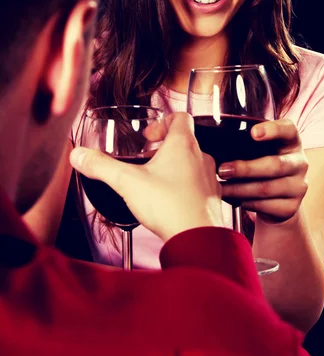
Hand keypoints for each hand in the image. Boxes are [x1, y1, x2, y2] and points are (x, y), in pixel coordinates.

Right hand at [70, 112, 223, 240]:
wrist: (197, 239)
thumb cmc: (169, 205)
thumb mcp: (127, 182)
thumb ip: (101, 167)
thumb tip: (79, 155)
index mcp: (183, 144)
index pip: (181, 117)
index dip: (163, 121)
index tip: (148, 136)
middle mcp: (201, 156)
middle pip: (185, 140)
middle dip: (164, 147)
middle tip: (146, 159)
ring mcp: (210, 177)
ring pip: (193, 162)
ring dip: (176, 166)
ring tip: (156, 180)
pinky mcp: (212, 197)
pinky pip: (200, 183)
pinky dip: (186, 186)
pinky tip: (170, 200)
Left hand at [218, 119, 307, 223]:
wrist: (278, 197)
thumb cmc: (262, 162)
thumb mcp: (260, 148)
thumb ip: (246, 140)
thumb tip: (210, 138)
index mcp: (291, 141)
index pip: (289, 130)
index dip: (273, 130)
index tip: (253, 133)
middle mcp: (299, 162)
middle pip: (275, 165)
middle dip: (245, 168)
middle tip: (221, 170)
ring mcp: (298, 186)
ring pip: (266, 189)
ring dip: (239, 189)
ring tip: (220, 188)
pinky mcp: (292, 207)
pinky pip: (265, 206)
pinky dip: (245, 203)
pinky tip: (231, 198)